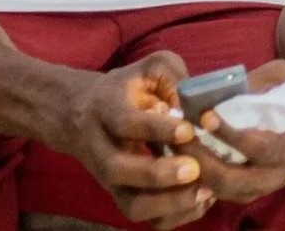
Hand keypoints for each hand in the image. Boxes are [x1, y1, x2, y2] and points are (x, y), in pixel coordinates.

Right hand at [44, 51, 212, 229]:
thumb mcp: (151, 68)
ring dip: (167, 203)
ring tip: (204, 191)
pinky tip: (202, 200)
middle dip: (157, 174)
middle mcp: (101, 147)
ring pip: (129, 203)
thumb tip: (195, 105)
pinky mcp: (121, 195)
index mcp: (106, 108)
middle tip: (194, 169)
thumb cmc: (129, 87)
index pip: (125, 122)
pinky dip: (173, 215)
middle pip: (118, 169)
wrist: (80, 113)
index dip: (156, 128)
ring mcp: (109, 178)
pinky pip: (143, 217)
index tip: (188, 130)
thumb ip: (173, 77)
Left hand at [187, 60, 284, 204]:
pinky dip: (195, 178)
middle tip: (180, 135)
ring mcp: (254, 191)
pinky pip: (213, 193)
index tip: (206, 116)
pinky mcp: (240, 197)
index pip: (257, 148)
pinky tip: (180, 158)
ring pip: (216, 189)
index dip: (229, 134)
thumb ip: (263, 80)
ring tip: (174, 146)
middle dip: (201, 158)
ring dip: (193, 169)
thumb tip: (226, 84)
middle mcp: (270, 177)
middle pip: (229, 178)